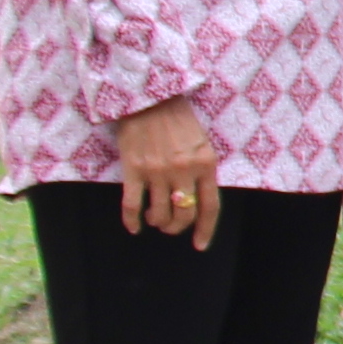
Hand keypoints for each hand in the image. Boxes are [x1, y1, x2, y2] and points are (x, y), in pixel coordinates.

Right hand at [112, 97, 222, 248]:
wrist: (150, 98)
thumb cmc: (178, 120)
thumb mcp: (202, 143)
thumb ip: (201, 170)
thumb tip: (195, 200)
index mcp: (206, 164)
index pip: (209, 207)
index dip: (205, 230)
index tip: (199, 245)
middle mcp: (183, 170)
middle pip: (184, 215)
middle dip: (177, 227)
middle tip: (170, 226)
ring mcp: (157, 171)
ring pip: (159, 214)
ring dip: (157, 222)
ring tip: (154, 219)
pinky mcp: (133, 169)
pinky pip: (132, 205)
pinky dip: (132, 221)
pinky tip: (134, 227)